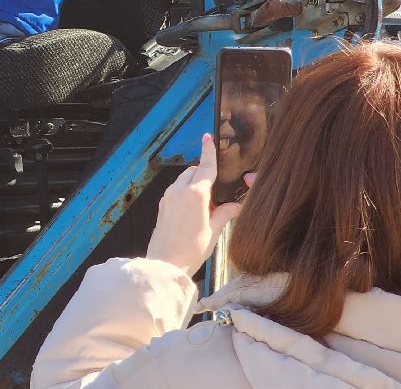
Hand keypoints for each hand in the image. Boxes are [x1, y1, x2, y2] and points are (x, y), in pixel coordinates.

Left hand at [144, 134, 244, 275]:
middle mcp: (179, 190)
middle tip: (217, 194)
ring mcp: (168, 197)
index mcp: (195, 194)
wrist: (165, 263)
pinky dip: (186, 192)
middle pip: (194, 172)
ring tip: (206, 206)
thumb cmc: (192, 249)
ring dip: (195, 184)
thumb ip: (225, 213)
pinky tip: (194, 210)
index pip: (205, 167)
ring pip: (184, 180)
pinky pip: (176, 190)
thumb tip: (238, 205)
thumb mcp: (214, 231)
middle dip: (205, 174)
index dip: (208, 151)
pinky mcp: (162, 205)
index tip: (208, 137)